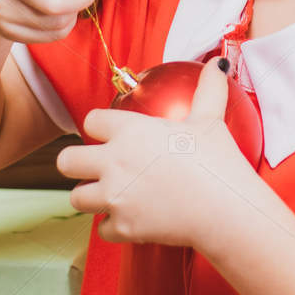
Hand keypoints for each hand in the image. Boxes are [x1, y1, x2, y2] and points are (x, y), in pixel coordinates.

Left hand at [56, 60, 264, 249]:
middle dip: (77, 163)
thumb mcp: (210, 120)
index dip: (99, 127)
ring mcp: (116, 196)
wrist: (227, 210)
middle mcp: (114, 162)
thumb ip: (208, 90)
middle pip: (66, 161)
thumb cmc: (218, 162)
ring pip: (77, 197)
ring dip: (91, 197)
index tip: (110, 134)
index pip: (90, 121)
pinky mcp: (123, 227)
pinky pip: (102, 229)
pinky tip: (131, 219)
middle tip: (94, 167)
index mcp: (130, 131)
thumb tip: (217, 65)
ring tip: (110, 194)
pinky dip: (114, 226)